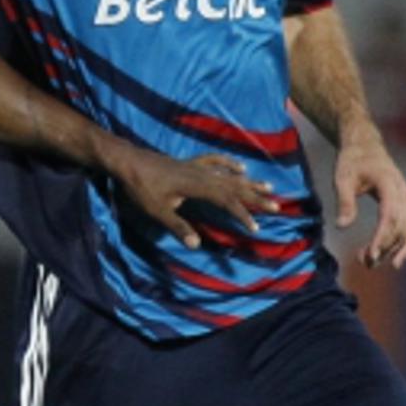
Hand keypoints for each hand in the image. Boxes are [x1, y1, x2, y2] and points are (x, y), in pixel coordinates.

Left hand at [111, 148, 279, 248]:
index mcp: (197, 186)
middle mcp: (202, 174)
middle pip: (234, 187)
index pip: (226, 201)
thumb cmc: (141, 187)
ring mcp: (197, 167)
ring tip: (268, 186)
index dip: (242, 214)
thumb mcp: (158, 211)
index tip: (255, 227)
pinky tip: (241, 167)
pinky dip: (229, 164)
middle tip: (277, 205)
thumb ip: (178, 227)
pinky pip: (215, 161)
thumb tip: (196, 245)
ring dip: (249, 182)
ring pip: (229, 175)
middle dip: (256, 197)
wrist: (128, 161)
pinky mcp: (190, 163)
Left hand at [334, 133, 405, 268]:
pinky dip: (402, 244)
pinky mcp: (404, 204)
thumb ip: (344, 201)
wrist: (365, 146)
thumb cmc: (352, 161)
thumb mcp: (343, 178)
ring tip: (371, 263)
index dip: (382, 237)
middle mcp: (403, 193)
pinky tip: (393, 260)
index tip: (372, 254)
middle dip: (384, 247)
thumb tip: (342, 226)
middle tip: (365, 262)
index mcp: (389, 184)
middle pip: (400, 226)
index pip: (390, 216)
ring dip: (392, 249)